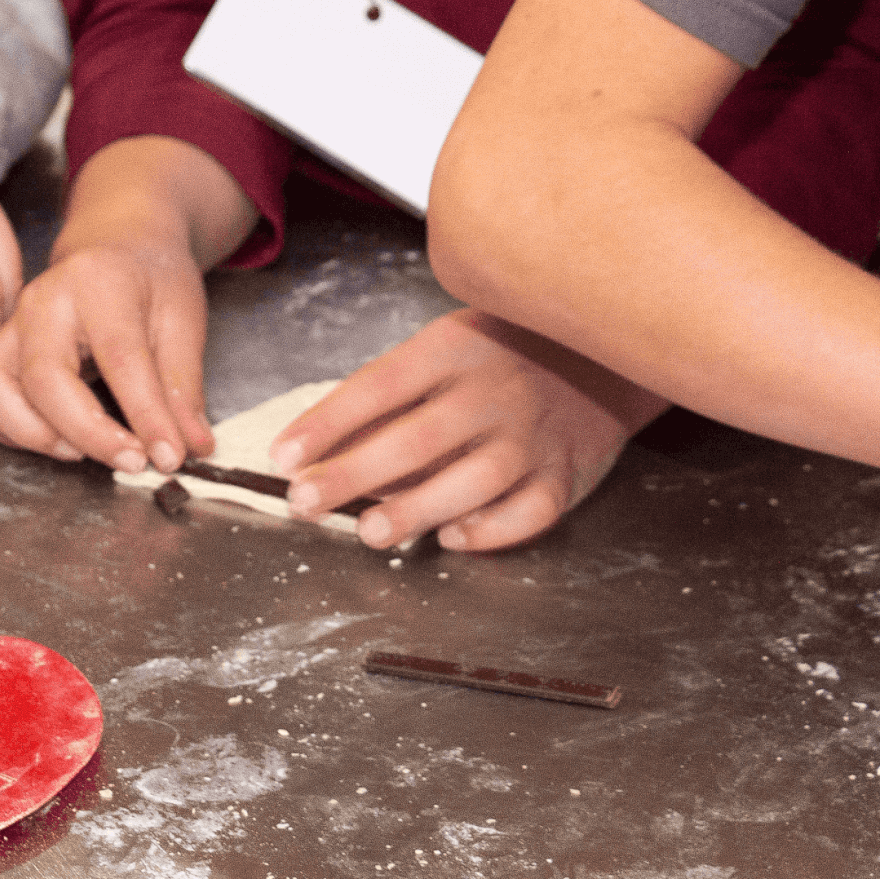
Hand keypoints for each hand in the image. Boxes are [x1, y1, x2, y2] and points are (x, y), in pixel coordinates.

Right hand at [0, 137, 255, 471]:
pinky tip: (59, 437)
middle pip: (45, 378)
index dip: (145, 415)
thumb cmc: (148, 279)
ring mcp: (10, 325)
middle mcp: (42, 301)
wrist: (115, 246)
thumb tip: (191, 446)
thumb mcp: (183, 319)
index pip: (120, 356)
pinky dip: (14, 430)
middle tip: (134, 462)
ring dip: (36, 435)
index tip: (170, 455)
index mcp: (98, 282)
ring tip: (86, 452)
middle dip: (88, 434)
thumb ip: (183, 385)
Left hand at [269, 309, 668, 549]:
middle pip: (416, 439)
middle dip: (352, 475)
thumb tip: (320, 448)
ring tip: (368, 532)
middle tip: (304, 502)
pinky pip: (530, 512)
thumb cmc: (500, 353)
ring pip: (474, 480)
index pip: (378, 387)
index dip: (327, 424)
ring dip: (416, 509)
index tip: (282, 456)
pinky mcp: (566, 474)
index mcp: (452, 350)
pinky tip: (452, 537)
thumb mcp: (442, 349)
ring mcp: (533, 435)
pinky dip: (492, 531)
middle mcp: (494, 391)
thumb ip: (390, 395)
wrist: (604, 352)